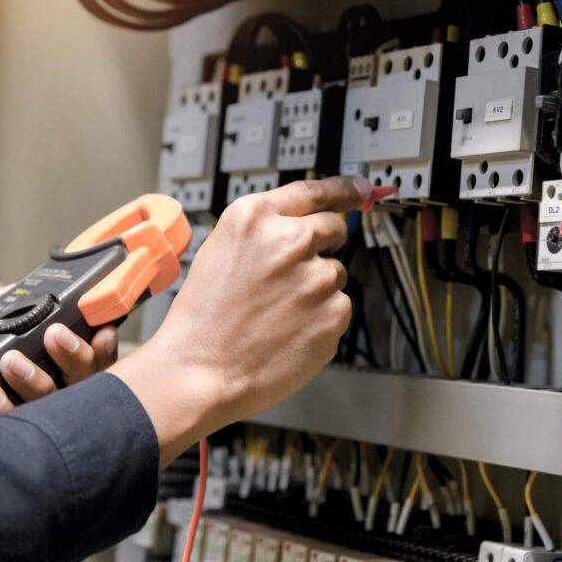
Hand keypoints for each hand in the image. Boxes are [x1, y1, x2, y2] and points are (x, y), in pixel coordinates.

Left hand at [0, 291, 117, 466]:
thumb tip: (23, 284)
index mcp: (28, 368)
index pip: (79, 362)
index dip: (97, 346)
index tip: (101, 328)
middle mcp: (28, 400)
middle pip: (80, 385)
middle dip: (75, 357)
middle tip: (57, 335)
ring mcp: (13, 427)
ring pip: (54, 408)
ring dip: (37, 379)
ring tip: (10, 360)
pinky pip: (15, 432)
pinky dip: (5, 407)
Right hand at [109, 177, 371, 464]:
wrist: (201, 371)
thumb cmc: (204, 318)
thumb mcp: (220, 251)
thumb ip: (264, 232)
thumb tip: (307, 227)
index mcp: (255, 217)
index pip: (313, 191)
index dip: (343, 189)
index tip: (361, 189)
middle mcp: (290, 240)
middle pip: (333, 228)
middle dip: (322, 246)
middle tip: (294, 276)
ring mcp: (316, 276)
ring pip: (334, 273)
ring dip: (316, 288)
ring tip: (277, 314)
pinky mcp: (334, 312)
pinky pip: (339, 307)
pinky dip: (321, 319)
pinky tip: (289, 332)